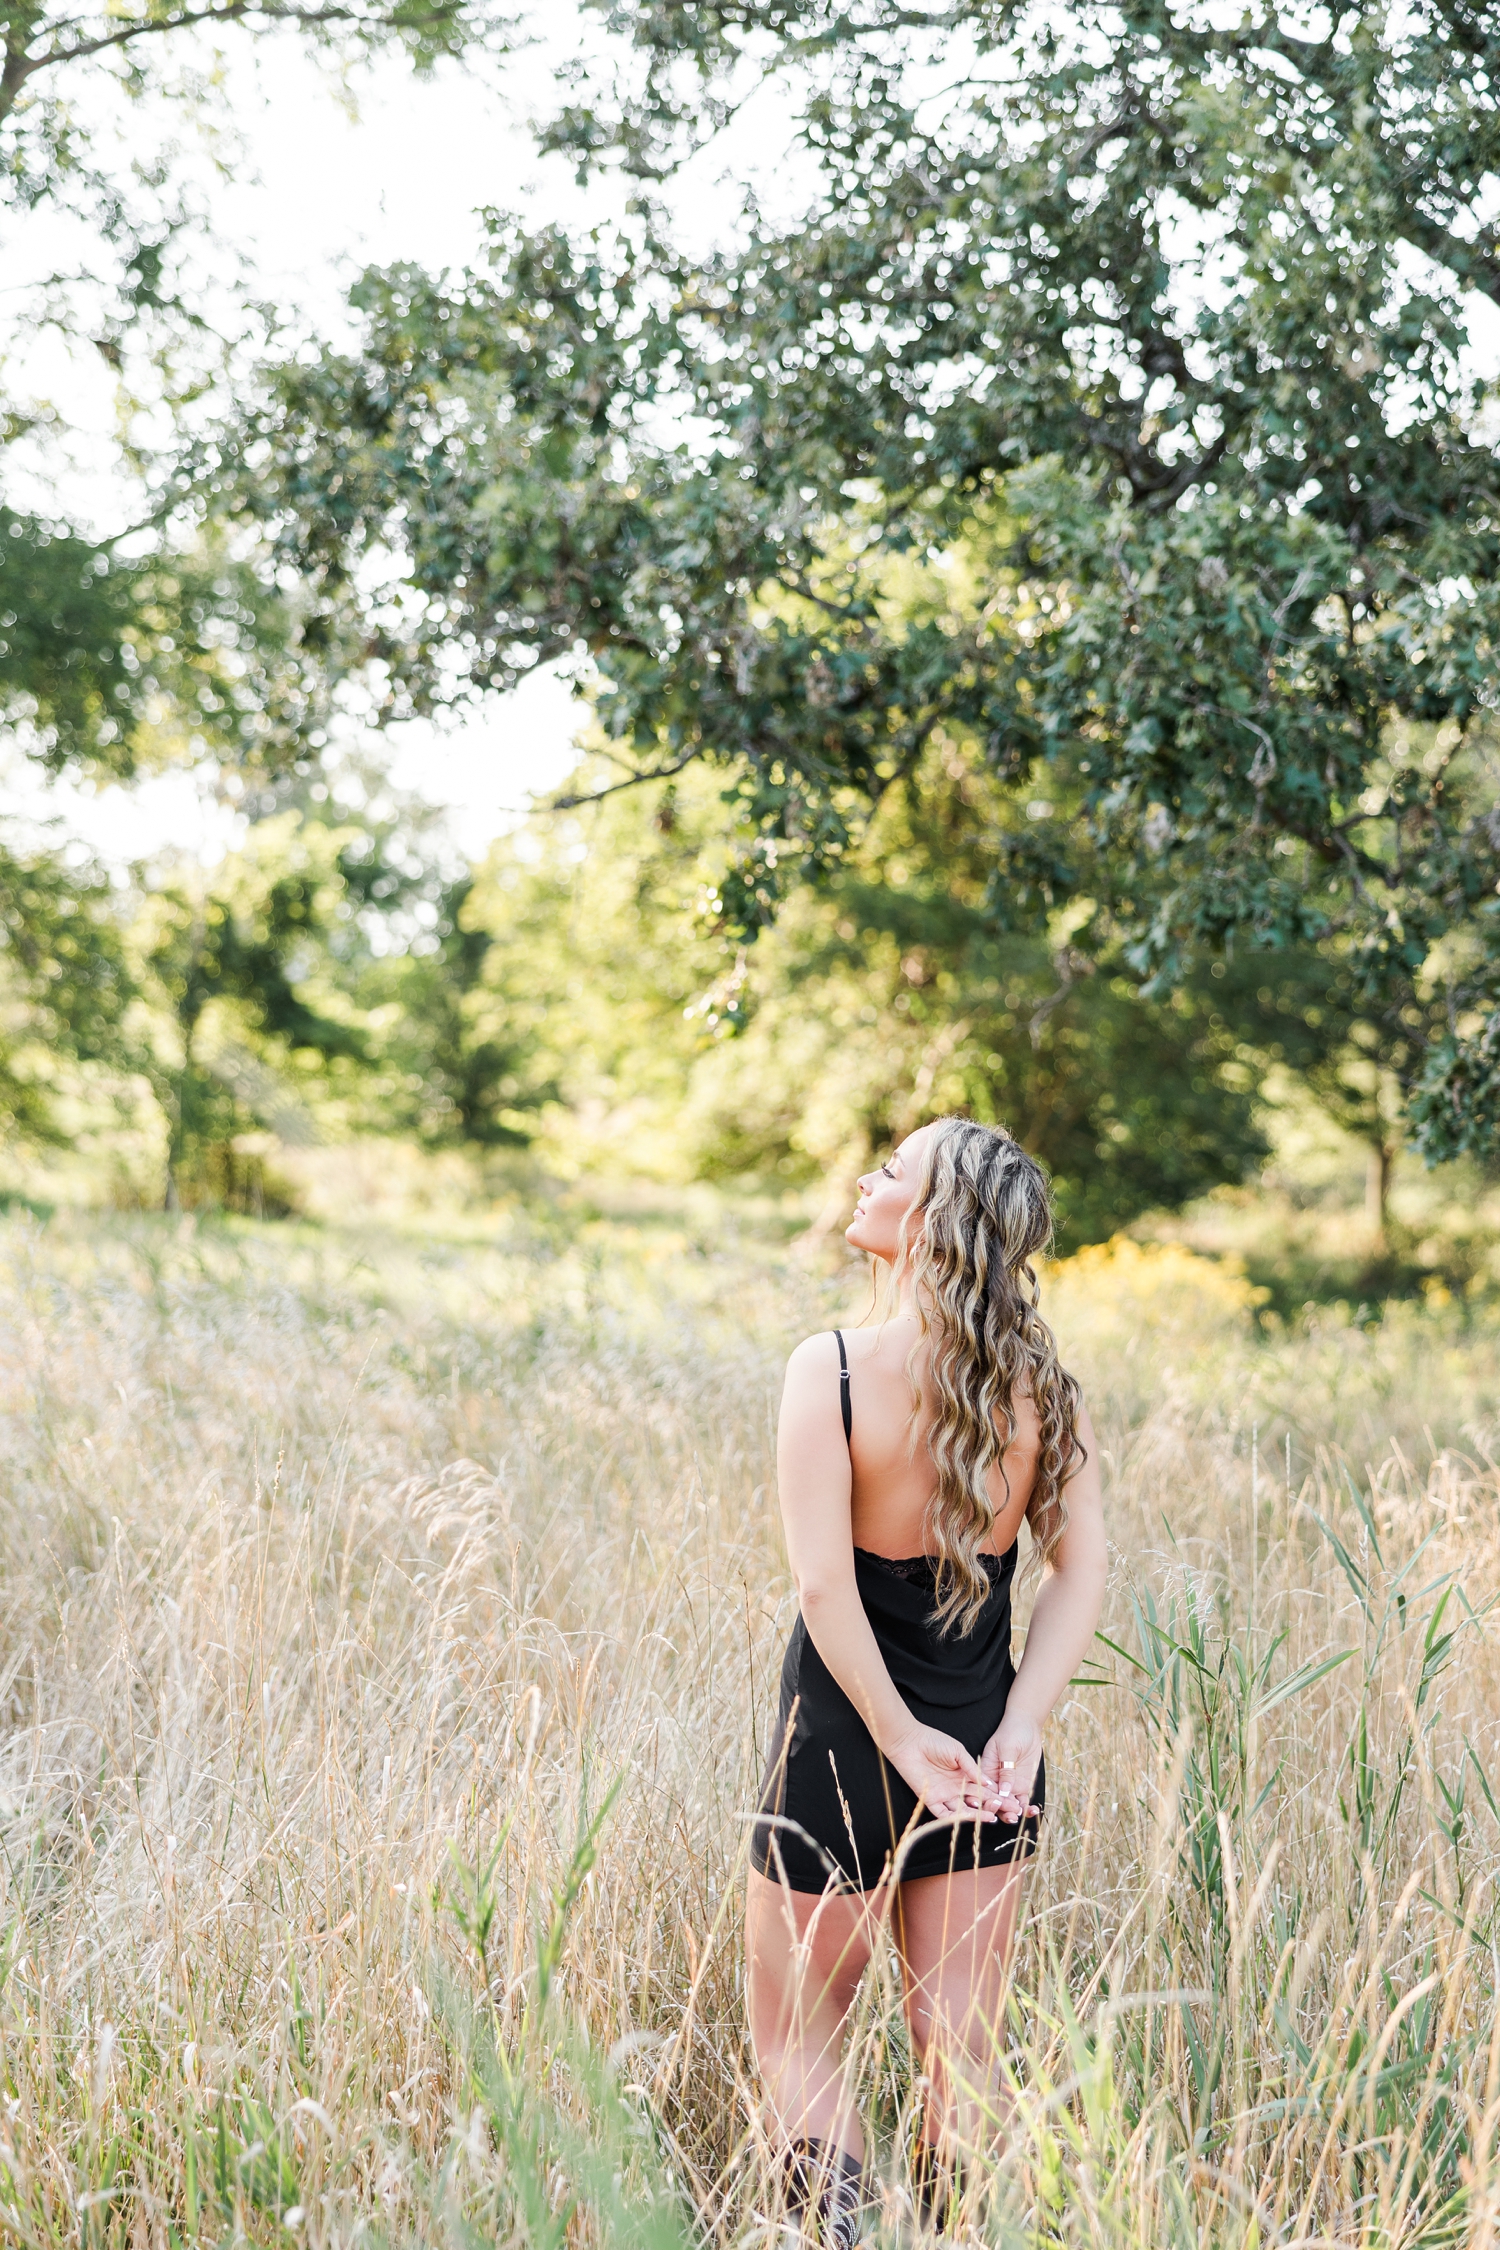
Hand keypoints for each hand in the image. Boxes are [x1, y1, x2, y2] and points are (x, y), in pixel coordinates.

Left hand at [883, 1723, 999, 1821]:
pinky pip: (944, 1813)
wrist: (909, 1741)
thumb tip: (989, 1784)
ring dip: (977, 1815)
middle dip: (993, 1807)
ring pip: (963, 1810)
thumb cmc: (933, 1741)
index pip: (984, 1789)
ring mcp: (944, 1795)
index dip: (998, 1795)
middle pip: (977, 1802)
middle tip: (1010, 1812)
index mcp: (964, 1775)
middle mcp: (956, 1787)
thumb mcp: (958, 1752)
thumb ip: (972, 1768)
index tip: (1013, 1801)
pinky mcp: (931, 1800)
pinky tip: (969, 1818)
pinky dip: (956, 1818)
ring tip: (992, 1817)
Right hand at [980, 1706, 1042, 1824]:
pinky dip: (1027, 1808)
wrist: (1026, 1725)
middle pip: (995, 1800)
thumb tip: (1003, 1790)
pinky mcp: (1021, 1786)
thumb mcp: (1007, 1748)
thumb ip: (1006, 1769)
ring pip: (1009, 1805)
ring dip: (1014, 1812)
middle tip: (1011, 1815)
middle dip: (1002, 1810)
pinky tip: (1033, 1811)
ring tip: (1021, 1814)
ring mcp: (1009, 1785)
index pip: (984, 1789)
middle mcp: (995, 1781)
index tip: (995, 1806)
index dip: (987, 1800)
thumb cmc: (1012, 1731)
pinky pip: (1023, 1801)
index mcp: (985, 1771)